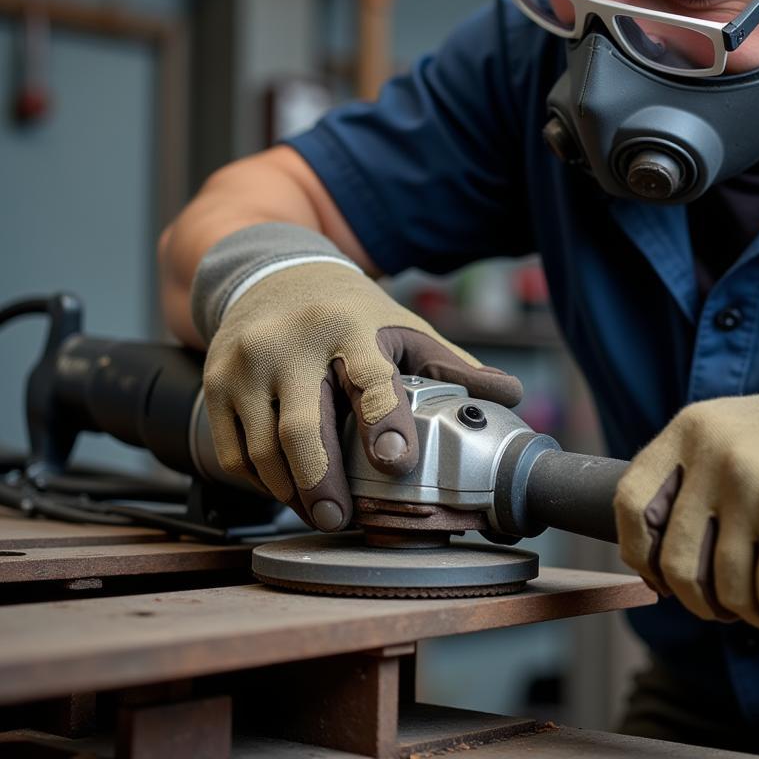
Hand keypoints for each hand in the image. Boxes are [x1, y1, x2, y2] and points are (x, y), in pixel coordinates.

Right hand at [203, 261, 521, 530]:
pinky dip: (259, 482)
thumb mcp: (402, 327)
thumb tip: (510, 396)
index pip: (371, 378)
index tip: (395, 462)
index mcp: (352, 327)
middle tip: (341, 520)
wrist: (271, 273)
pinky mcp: (214, 383)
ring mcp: (246, 363)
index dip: (385, 422)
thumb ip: (452, 366)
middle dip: (324, 484)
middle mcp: (292, 342)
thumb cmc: (348, 311)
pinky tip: (286, 489)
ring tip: (319, 511)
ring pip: (263, 450)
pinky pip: (232, 453)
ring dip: (292, 492)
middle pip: (304, 427)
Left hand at [613, 389, 758, 629]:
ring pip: (728, 589)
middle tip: (728, 603)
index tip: (661, 576)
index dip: (639, 553)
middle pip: (676, 561)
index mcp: (689, 429)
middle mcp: (717, 452)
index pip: (630, 503)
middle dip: (701, 600)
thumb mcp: (729, 434)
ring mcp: (756, 483)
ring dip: (753, 611)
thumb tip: (650, 567)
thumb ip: (688, 482)